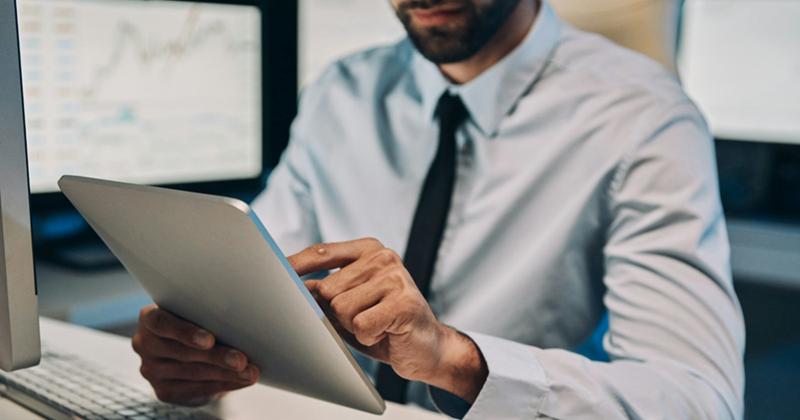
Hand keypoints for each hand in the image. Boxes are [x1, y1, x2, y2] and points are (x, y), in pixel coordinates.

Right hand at [131, 304, 259, 405]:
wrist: (187, 350)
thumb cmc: (197, 321)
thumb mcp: (197, 311)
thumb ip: (207, 311)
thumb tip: (243, 316)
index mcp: (149, 317)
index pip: (161, 323)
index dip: (185, 332)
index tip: (210, 339)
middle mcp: (144, 344)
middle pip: (182, 352)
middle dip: (216, 357)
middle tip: (241, 360)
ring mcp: (151, 370)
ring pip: (193, 373)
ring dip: (225, 374)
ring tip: (249, 373)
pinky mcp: (163, 390)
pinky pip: (196, 389)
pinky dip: (223, 385)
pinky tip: (240, 381)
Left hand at [288, 238, 487, 402]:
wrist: (426, 347)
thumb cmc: (383, 324)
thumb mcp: (349, 303)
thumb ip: (323, 291)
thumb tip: (286, 287)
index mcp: (368, 250)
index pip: (321, 252)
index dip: (294, 265)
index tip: (270, 272)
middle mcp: (383, 257)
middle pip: (327, 289)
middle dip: (336, 312)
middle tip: (361, 318)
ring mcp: (396, 278)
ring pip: (342, 308)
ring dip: (353, 326)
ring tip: (375, 325)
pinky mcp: (404, 302)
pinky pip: (361, 324)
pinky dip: (368, 337)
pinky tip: (384, 333)